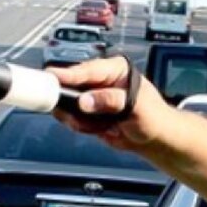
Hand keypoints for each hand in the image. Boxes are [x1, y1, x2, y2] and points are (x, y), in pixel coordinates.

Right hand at [48, 57, 169, 149]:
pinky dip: (81, 127)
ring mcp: (91, 97)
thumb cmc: (153, 116)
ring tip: (100, 126)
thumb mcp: (135, 106)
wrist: (153, 137)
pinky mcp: (86, 113)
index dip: (69, 74)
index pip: (87, 69)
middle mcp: (100, 80)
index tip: (52, 77)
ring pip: (68, 105)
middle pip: (71, 84)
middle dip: (69, 100)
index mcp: (115, 69)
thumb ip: (110, 101)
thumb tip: (85, 101)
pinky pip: (72, 119)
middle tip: (65, 109)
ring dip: (78, 118)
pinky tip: (100, 129)